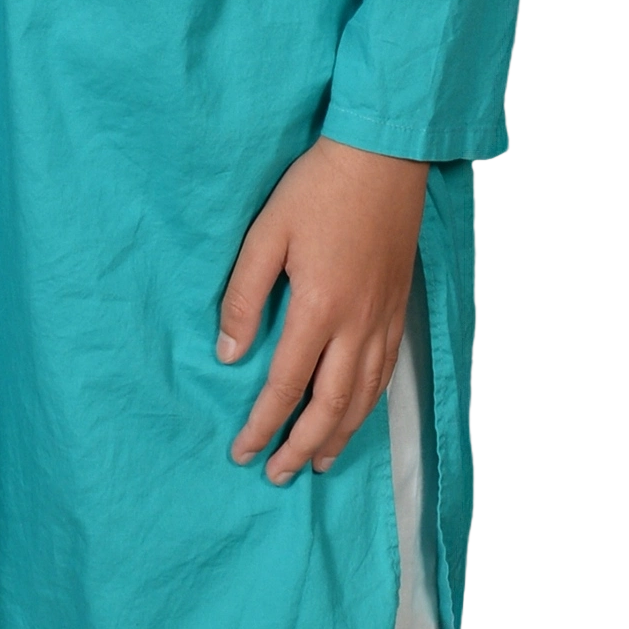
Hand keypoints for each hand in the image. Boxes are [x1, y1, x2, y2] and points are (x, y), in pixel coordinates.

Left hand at [218, 136, 429, 483]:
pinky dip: (369, 404)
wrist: (384, 155)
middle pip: (331, 405)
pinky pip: (387, 371)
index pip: (286, 384)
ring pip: (364, 395)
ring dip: (339, 434)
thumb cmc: (318, 187)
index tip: (242, 451)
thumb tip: (229, 354)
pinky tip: (357, 413)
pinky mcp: (398, 304)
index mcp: (319, 307)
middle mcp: (357, 323)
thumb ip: (245, 295)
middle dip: (301, 445)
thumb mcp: (267, 233)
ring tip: (317, 461)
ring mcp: (384, 316)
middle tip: (277, 473)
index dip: (263, 424)